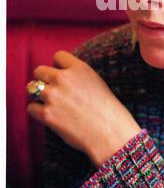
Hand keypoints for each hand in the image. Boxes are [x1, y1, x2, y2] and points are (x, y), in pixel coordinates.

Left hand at [27, 51, 141, 167]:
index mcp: (79, 68)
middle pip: (39, 70)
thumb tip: (59, 75)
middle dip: (44, 80)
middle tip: (53, 91)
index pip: (58, 56)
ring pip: (32, 88)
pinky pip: (31, 107)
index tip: (62, 77)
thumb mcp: (96, 81)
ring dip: (39, 95)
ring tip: (50, 103)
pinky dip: (38, 112)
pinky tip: (49, 115)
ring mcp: (53, 96)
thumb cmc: (106, 109)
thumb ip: (77, 75)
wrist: (109, 131)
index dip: (58, 66)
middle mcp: (63, 78)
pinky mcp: (46, 114)